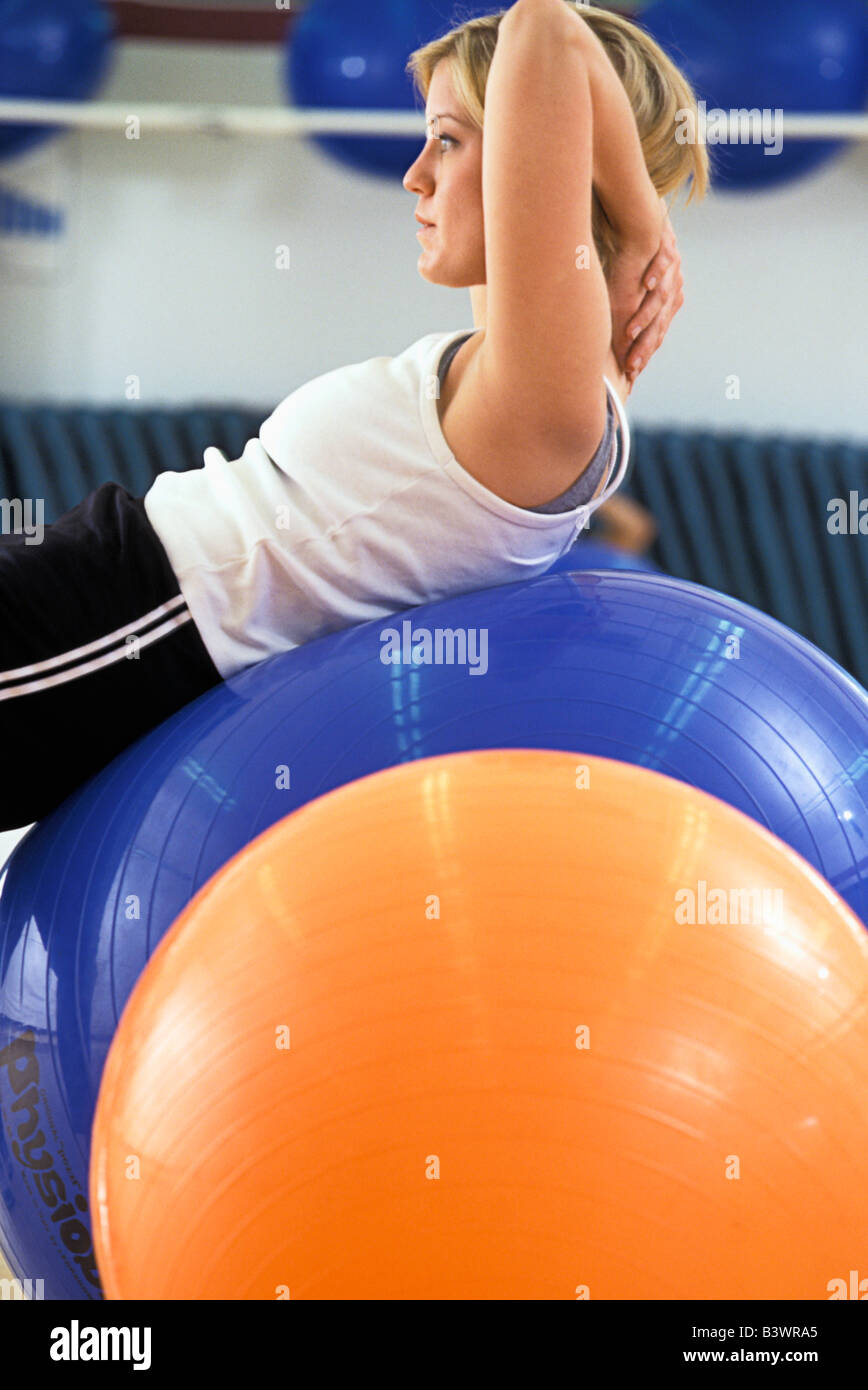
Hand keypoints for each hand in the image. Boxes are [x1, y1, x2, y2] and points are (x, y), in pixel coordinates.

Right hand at [606, 201, 683, 385]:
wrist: (644, 211)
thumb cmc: (631, 251)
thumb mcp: (629, 286)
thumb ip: (623, 311)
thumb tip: (605, 337)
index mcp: (667, 299)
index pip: (657, 331)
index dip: (645, 351)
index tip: (632, 373)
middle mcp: (673, 285)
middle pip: (659, 321)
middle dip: (645, 345)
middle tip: (632, 366)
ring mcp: (672, 266)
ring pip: (660, 297)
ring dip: (645, 316)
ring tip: (631, 333)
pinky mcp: (666, 244)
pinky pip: (662, 261)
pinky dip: (656, 274)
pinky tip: (647, 285)